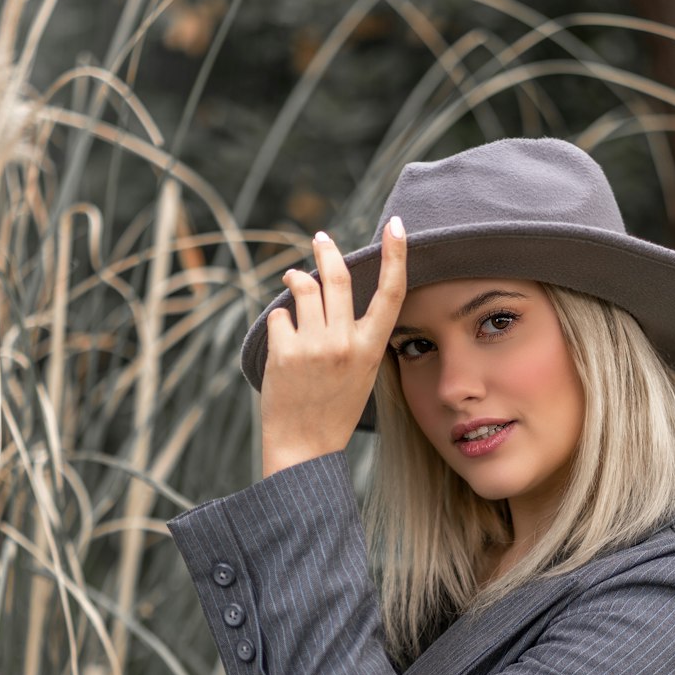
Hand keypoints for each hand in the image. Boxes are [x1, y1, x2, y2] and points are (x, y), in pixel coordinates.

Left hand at [260, 216, 406, 476]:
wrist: (304, 447)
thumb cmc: (332, 409)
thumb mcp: (360, 373)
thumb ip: (353, 335)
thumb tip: (332, 292)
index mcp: (370, 349)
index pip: (391, 293)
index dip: (395, 256)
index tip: (396, 226)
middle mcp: (345, 343)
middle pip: (337, 278)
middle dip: (327, 251)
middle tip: (321, 237)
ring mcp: (314, 346)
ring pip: (303, 288)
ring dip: (294, 280)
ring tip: (290, 281)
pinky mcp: (285, 351)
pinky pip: (279, 317)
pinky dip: (279, 323)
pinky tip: (282, 342)